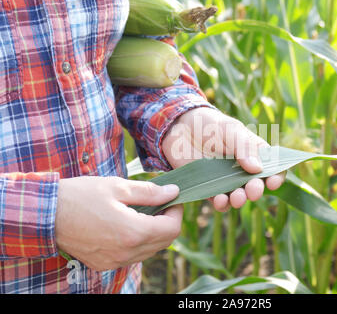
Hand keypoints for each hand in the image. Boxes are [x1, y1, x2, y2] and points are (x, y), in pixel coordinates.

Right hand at [55, 176, 180, 270]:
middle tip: (161, 203)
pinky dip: (138, 242)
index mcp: (133, 232)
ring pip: (150, 251)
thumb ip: (150, 192)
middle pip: (164, 242)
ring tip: (144, 213)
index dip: (177, 212)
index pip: (172, 228)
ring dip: (154, 233)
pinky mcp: (104, 264)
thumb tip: (174, 192)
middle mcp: (126, 253)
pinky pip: (132, 256)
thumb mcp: (118, 187)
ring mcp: (114, 261)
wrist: (45, 215)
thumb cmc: (81, 196)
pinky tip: (128, 225)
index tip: (172, 198)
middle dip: (168, 222)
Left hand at [162, 108, 284, 211]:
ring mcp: (227, 180)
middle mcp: (243, 169)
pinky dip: (222, 204)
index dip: (276, 176)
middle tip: (252, 190)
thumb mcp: (230, 129)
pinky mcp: (210, 188)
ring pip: (239, 196)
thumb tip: (258, 169)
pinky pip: (220, 201)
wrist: (180, 128)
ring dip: (240, 200)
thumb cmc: (209, 124)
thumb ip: (244, 147)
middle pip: (256, 185)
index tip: (273, 182)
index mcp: (254, 153)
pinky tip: (220, 200)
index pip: (273, 167)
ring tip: (236, 198)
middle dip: (256, 190)